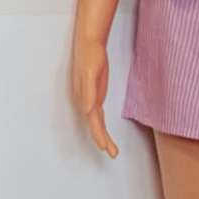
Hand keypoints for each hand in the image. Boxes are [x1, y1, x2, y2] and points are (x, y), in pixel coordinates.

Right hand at [70, 31, 119, 157]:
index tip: (106, 148)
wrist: (90, 43)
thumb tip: (87, 111)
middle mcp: (86, 101)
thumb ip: (88, 93)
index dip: (100, 136)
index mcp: (85, 99)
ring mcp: (89, 98)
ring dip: (102, 135)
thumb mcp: (91, 74)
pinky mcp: (94, 93)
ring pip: (95, 122)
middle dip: (103, 140)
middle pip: (94, 126)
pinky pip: (97, 114)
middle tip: (113, 154)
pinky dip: (100, 125)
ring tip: (111, 149)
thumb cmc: (90, 57)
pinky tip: (103, 129)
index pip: (93, 123)